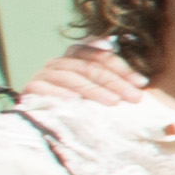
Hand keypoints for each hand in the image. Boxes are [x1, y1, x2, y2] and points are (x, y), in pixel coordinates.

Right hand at [29, 40, 147, 106]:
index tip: (142, 82)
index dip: (122, 67)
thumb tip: (143, 82)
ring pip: (71, 76)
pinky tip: (76, 101)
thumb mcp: (101, 91)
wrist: (45, 119)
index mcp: (77, 56)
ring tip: (113, 102)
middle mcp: (60, 62)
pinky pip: (45, 87)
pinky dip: (61, 92)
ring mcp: (44, 74)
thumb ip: (116, 80)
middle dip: (115, 81)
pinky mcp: (31, 88)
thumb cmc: (82, 105)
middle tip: (134, 97)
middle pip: (89, 66)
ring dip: (94, 90)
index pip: (100, 55)